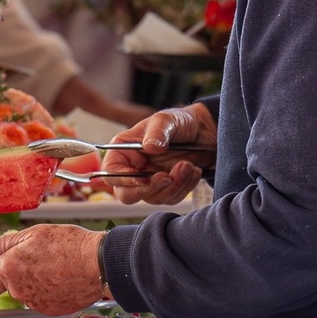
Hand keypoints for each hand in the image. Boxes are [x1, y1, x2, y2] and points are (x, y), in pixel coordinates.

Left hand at [0, 225, 106, 315]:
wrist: (98, 264)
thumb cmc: (67, 244)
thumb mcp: (32, 234)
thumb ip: (2, 243)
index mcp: (8, 269)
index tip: (1, 263)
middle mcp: (18, 290)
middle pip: (7, 287)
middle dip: (14, 276)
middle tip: (33, 260)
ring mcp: (34, 303)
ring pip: (25, 294)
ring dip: (32, 283)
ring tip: (52, 266)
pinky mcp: (50, 311)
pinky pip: (41, 301)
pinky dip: (47, 291)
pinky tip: (60, 277)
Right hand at [101, 103, 215, 204]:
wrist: (205, 132)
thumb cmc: (179, 122)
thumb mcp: (167, 120)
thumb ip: (157, 131)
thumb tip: (149, 146)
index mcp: (123, 151)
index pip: (111, 172)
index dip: (123, 179)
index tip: (142, 178)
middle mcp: (133, 169)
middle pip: (127, 194)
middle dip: (149, 189)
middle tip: (167, 176)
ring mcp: (150, 181)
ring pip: (153, 198)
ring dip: (173, 185)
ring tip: (189, 166)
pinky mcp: (167, 189)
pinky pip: (172, 198)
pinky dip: (185, 187)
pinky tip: (194, 171)